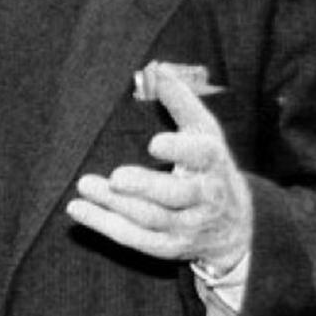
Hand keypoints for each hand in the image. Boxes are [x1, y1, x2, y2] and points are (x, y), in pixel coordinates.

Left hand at [66, 63, 252, 271]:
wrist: (236, 226)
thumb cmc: (210, 166)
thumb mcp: (205, 131)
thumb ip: (181, 101)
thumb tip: (157, 69)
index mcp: (213, 163)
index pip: (202, 155)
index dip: (179, 150)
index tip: (153, 143)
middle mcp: (204, 197)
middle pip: (175, 196)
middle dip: (145, 187)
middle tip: (116, 177)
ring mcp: (187, 226)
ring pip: (150, 219)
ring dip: (115, 205)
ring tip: (85, 185)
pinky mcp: (169, 247)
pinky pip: (135, 238)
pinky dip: (105, 225)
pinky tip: (79, 209)